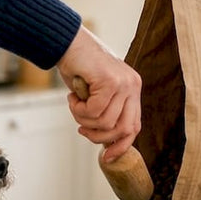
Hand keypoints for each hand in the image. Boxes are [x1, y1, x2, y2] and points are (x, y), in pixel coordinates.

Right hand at [55, 26, 141, 160]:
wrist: (66, 42)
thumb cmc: (77, 67)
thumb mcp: (96, 92)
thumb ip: (105, 110)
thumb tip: (105, 140)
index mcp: (132, 89)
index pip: (134, 126)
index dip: (121, 145)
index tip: (107, 157)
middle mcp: (133, 85)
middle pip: (123, 129)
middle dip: (99, 136)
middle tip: (82, 128)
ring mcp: (123, 83)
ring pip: (105, 122)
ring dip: (84, 120)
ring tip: (75, 105)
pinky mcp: (110, 81)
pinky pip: (94, 111)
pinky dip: (78, 109)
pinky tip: (72, 97)